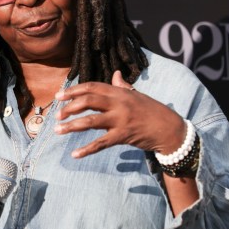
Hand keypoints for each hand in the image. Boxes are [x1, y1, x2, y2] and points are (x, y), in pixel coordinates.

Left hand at [55, 71, 186, 157]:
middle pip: (89, 101)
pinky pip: (101, 143)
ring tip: (58, 130)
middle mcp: (119, 103)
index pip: (92, 87)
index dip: (74, 90)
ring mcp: (121, 120)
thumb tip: (115, 74)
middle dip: (70, 107)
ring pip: (91, 121)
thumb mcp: (138, 96)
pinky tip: (75, 154)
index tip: (59, 96)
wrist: (170, 129)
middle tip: (58, 115)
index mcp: (120, 92)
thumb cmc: (153, 112)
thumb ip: (123, 86)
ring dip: (72, 126)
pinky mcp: (124, 136)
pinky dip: (87, 149)